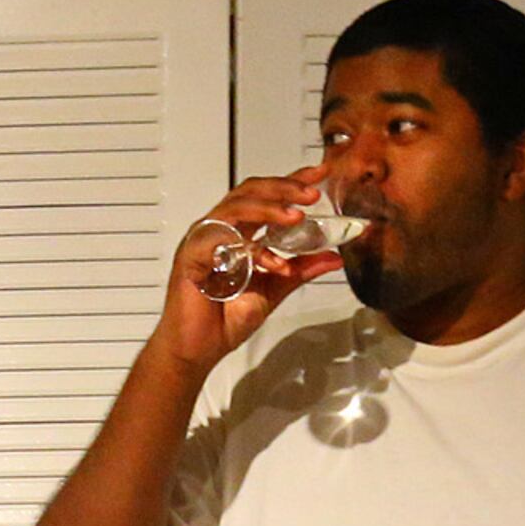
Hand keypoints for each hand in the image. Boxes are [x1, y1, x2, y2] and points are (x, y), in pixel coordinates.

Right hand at [154, 167, 338, 375]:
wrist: (197, 351)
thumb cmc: (223, 321)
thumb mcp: (274, 290)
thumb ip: (300, 270)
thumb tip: (333, 256)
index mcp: (236, 233)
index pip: (264, 196)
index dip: (290, 182)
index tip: (318, 175)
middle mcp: (218, 231)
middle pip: (250, 192)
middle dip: (283, 188)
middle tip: (312, 193)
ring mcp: (202, 241)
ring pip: (235, 207)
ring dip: (268, 208)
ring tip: (297, 216)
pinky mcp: (191, 257)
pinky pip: (221, 241)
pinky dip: (250, 249)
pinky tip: (273, 262)